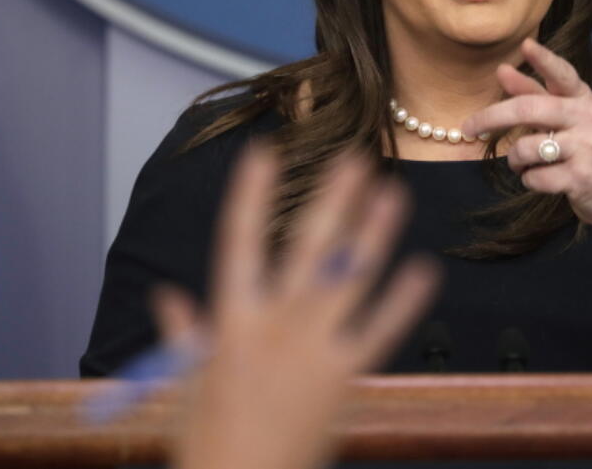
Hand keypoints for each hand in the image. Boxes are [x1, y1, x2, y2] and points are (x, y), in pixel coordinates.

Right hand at [153, 146, 440, 468]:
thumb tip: (166, 296)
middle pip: (309, 248)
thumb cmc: (207, 441)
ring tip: (395, 191)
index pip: (238, 242)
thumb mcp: (183, 384)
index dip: (251, 195)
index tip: (263, 152)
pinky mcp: (346, 376)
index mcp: (232, 321)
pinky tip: (425, 269)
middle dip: (333, 199)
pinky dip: (403, 299)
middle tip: (354, 156)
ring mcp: (314, 348)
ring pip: (350, 277)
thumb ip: (180, 335)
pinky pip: (380, 329)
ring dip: (374, 232)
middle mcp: (276, 325)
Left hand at [461, 37, 591, 232]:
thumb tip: (502, 69)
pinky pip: (534, 177)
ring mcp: (586, 148)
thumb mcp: (568, 119)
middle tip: (468, 127)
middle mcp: (587, 117)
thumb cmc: (589, 150)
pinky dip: (529, 180)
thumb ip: (535, 95)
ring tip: (525, 164)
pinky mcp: (581, 177)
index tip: (525, 45)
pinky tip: (543, 180)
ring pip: (526, 148)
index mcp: (583, 98)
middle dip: (491, 117)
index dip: (544, 60)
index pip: (563, 74)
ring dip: (515, 160)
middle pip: (529, 109)